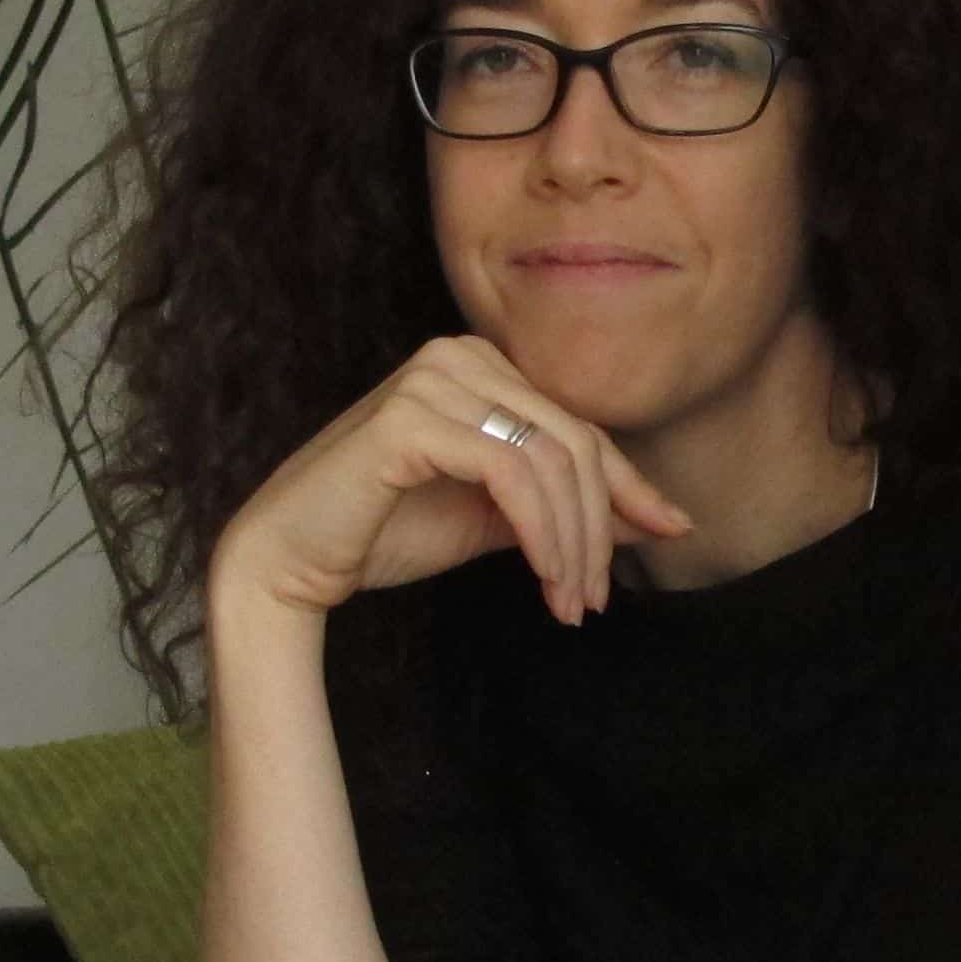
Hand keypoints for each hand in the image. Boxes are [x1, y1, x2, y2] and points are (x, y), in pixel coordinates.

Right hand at [213, 336, 690, 629]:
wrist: (290, 562)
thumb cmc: (383, 533)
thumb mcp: (495, 519)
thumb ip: (564, 508)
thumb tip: (656, 518)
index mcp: (480, 366)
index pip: (577, 428)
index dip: (630, 487)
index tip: (671, 534)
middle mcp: (458, 356)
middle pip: (575, 443)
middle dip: (602, 527)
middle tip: (597, 600)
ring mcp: (431, 380)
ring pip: (551, 462)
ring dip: (574, 543)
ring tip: (571, 604)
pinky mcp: (410, 418)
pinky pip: (510, 475)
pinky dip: (542, 534)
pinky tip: (546, 580)